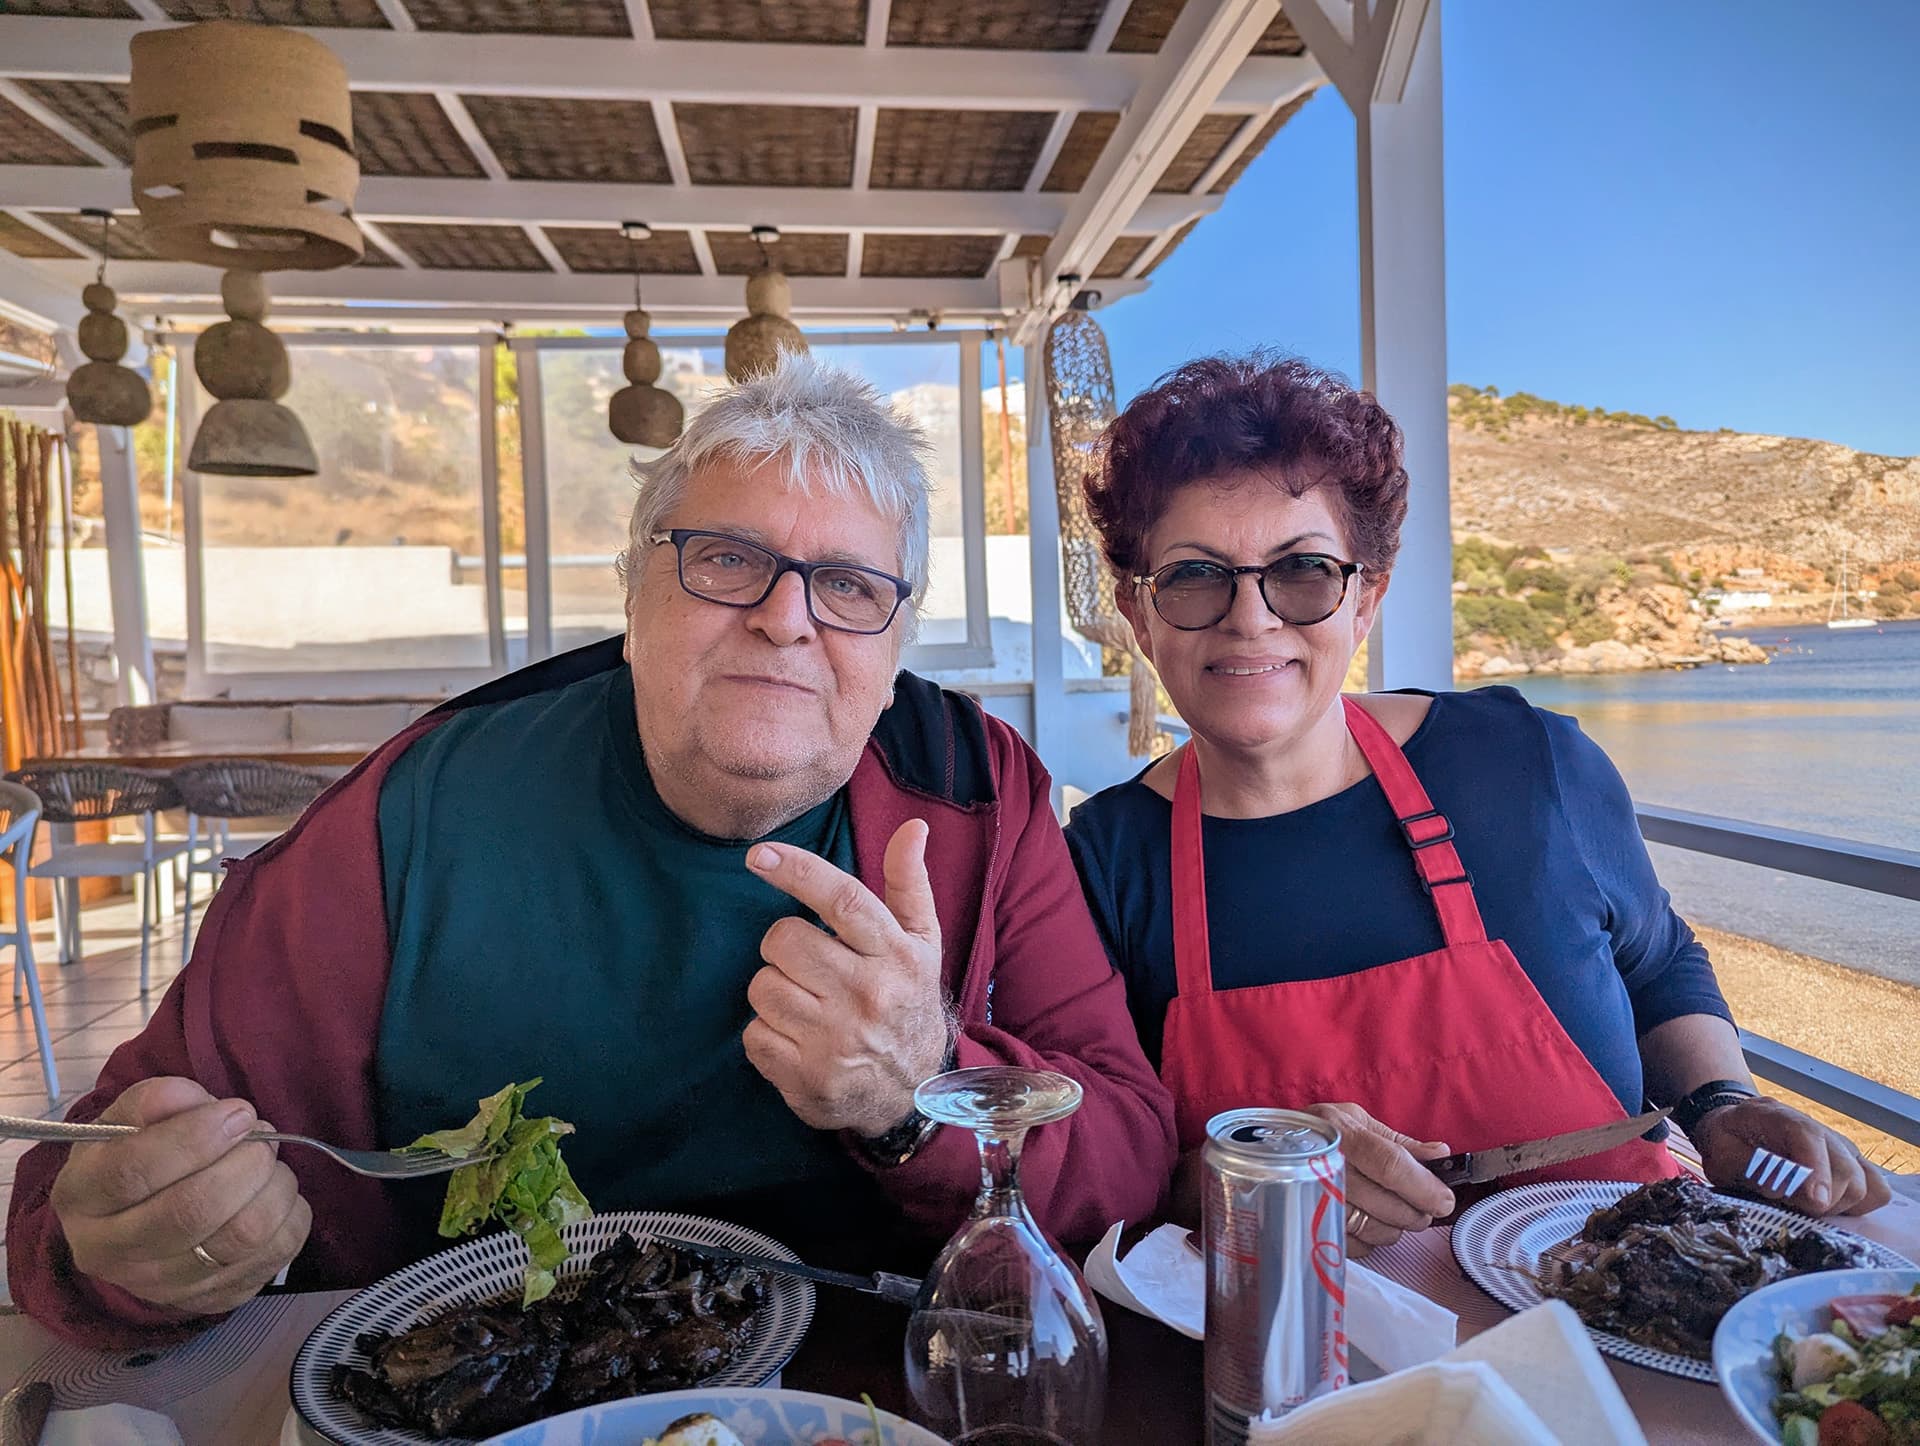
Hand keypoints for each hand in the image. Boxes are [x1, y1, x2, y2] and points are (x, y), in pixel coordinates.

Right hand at [49, 1077, 310, 1314]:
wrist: (138, 1219)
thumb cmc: (139, 1153)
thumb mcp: (133, 1118)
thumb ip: (159, 1101)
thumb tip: (192, 1100)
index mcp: (81, 1196)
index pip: (133, 1171)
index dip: (195, 1137)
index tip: (239, 1112)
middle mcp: (109, 1251)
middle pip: (192, 1211)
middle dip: (246, 1163)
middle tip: (262, 1136)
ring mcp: (159, 1286)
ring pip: (240, 1237)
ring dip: (274, 1187)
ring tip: (270, 1164)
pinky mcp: (209, 1300)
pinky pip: (272, 1257)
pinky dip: (291, 1217)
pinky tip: (275, 1197)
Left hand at [744, 819, 950, 1138]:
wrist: (914, 1092)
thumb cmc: (907, 1000)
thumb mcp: (921, 942)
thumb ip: (908, 884)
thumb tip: (912, 827)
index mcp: (896, 955)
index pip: (843, 899)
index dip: (797, 871)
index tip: (759, 855)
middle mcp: (869, 996)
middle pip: (784, 941)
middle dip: (782, 946)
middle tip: (805, 962)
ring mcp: (836, 1041)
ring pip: (762, 987)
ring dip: (774, 990)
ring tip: (805, 1004)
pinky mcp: (807, 1078)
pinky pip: (753, 1035)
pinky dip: (766, 1034)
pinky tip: (797, 1038)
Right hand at [1305, 1103, 1456, 1258]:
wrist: (1260, 1150)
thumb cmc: (1315, 1132)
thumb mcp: (1354, 1121)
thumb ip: (1398, 1141)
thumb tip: (1440, 1155)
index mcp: (1340, 1133)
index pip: (1390, 1164)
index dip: (1423, 1186)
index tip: (1443, 1200)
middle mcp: (1324, 1166)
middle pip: (1386, 1203)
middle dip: (1417, 1213)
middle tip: (1425, 1209)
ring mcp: (1313, 1200)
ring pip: (1374, 1230)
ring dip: (1396, 1228)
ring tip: (1394, 1213)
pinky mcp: (1308, 1228)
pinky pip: (1356, 1247)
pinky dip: (1371, 1240)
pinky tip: (1368, 1222)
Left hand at [1693, 1096, 1890, 1215]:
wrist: (1734, 1128)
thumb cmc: (1726, 1142)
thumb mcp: (1720, 1153)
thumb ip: (1750, 1168)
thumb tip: (1782, 1187)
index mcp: (1777, 1117)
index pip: (1808, 1137)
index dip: (1816, 1170)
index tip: (1816, 1202)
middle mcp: (1817, 1129)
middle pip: (1844, 1166)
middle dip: (1824, 1199)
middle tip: (1795, 1208)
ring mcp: (1839, 1147)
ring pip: (1864, 1184)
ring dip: (1838, 1206)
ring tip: (1806, 1206)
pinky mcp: (1852, 1165)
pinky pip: (1876, 1191)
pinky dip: (1858, 1206)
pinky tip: (1829, 1207)